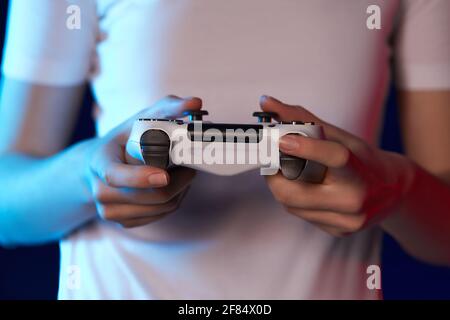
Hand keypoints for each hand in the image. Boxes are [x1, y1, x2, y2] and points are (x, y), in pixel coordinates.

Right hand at [86, 95, 201, 227]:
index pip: (115, 175)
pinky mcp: (122, 221)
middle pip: (147, 196)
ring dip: (179, 194)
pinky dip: (171, 205)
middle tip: (189, 168)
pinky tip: (172, 189)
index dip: (140, 178)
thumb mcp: (141, 119)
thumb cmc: (124, 140)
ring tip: (182, 176)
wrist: (99, 166)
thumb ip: (170, 107)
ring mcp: (109, 209)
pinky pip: (157, 217)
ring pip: (158, 209)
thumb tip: (195, 103)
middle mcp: (100, 189)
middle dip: (178, 183)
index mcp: (99, 162)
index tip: (164, 175)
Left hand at [261, 95, 413, 235]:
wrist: (392, 190)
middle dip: (273, 174)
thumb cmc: (362, 160)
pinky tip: (309, 190)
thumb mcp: (339, 136)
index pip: (333, 157)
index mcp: (358, 172)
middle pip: (292, 193)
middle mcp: (352, 200)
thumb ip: (301, 120)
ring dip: (282, 186)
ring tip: (293, 173)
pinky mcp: (337, 231)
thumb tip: (268, 103)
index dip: (305, 148)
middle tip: (272, 159)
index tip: (281, 138)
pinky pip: (301, 215)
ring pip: (290, 205)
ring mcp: (344, 221)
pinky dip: (296, 200)